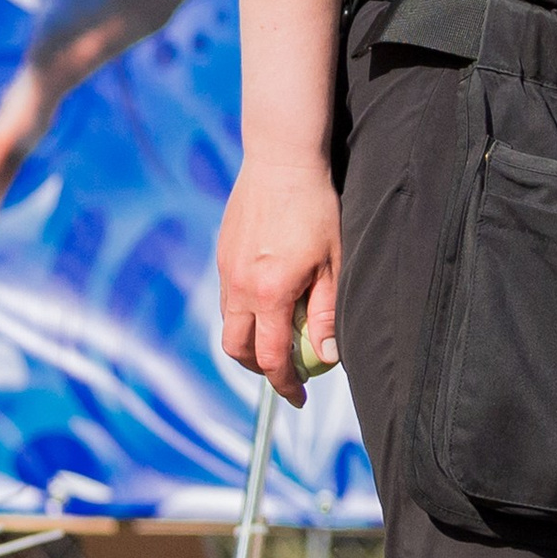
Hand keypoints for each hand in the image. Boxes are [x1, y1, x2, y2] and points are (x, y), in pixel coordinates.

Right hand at [218, 155, 340, 407]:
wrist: (281, 159)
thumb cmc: (317, 209)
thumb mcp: (334, 263)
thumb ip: (329, 312)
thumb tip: (328, 356)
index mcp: (269, 293)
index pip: (271, 358)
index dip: (286, 385)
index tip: (300, 398)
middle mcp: (239, 286)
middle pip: (237, 349)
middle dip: (260, 368)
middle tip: (286, 370)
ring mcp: (225, 269)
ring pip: (229, 323)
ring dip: (250, 339)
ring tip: (280, 335)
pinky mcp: (222, 253)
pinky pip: (228, 296)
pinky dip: (245, 311)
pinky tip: (271, 298)